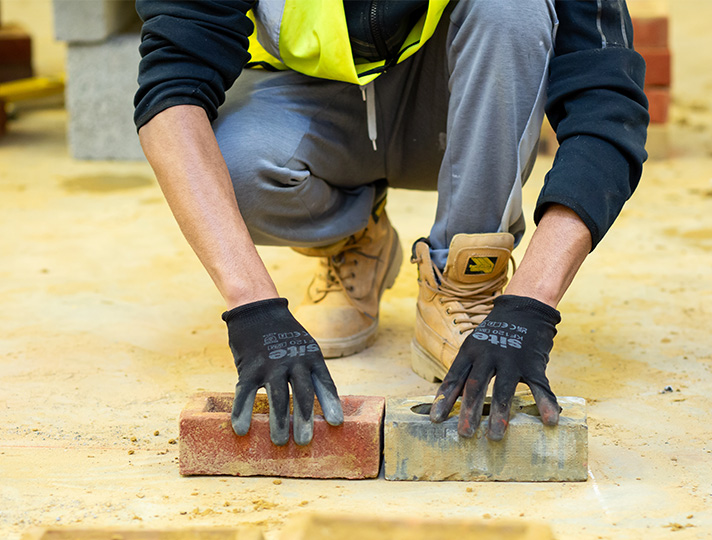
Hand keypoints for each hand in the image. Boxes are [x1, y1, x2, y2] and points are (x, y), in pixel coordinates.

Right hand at [222, 298, 343, 445]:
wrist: (258, 309)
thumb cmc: (285, 335)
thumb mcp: (304, 347)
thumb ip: (309, 372)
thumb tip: (317, 407)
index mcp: (312, 357)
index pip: (325, 383)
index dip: (331, 403)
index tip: (336, 423)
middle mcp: (294, 360)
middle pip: (302, 393)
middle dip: (305, 419)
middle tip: (305, 442)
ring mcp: (271, 363)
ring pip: (277, 397)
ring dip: (279, 422)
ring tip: (280, 442)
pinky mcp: (249, 366)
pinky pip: (245, 393)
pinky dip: (243, 412)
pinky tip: (241, 429)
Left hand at [429, 295, 560, 440]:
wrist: (524, 309)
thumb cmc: (494, 333)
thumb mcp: (475, 346)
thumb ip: (467, 370)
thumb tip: (454, 398)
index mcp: (469, 351)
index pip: (454, 378)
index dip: (444, 399)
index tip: (435, 420)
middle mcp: (487, 355)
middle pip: (475, 386)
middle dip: (469, 412)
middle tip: (464, 434)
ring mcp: (511, 359)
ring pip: (503, 390)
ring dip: (499, 415)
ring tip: (494, 437)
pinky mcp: (532, 363)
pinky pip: (539, 386)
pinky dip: (545, 404)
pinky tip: (549, 421)